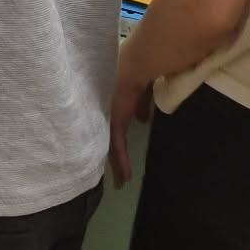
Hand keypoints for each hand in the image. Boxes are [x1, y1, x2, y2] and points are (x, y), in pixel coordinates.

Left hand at [108, 73, 151, 187]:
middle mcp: (107, 115)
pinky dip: (121, 164)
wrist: (134, 67)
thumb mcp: (140, 95)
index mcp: (113, 109)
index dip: (114, 144)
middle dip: (113, 159)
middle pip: (108, 141)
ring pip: (111, 149)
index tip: (116, 157)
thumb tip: (142, 120)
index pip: (111, 131)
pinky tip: (124, 178)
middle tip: (115, 177)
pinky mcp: (115, 124)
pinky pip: (117, 149)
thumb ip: (139, 107)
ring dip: (117, 166)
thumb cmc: (138, 75)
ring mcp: (109, 119)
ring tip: (120, 183)